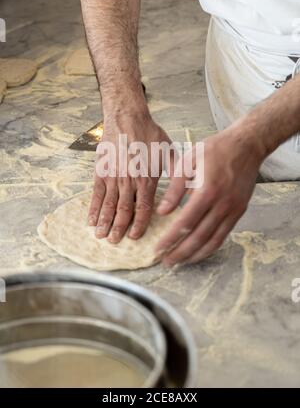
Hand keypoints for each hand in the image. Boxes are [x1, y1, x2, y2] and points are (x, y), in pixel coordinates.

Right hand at [88, 111, 171, 242]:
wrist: (127, 117)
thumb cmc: (149, 134)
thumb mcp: (169, 152)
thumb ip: (176, 173)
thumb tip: (186, 189)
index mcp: (146, 179)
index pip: (143, 208)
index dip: (139, 225)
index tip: (135, 237)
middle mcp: (128, 181)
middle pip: (123, 211)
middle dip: (119, 228)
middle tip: (115, 243)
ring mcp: (112, 176)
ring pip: (108, 205)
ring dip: (104, 222)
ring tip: (101, 236)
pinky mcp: (101, 170)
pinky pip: (96, 194)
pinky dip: (93, 208)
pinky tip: (91, 219)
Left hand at [155, 125, 264, 264]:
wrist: (247, 145)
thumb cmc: (215, 149)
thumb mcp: (189, 161)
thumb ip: (175, 188)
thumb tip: (162, 211)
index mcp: (207, 191)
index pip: (185, 223)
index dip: (170, 239)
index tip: (158, 248)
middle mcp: (222, 204)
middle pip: (199, 237)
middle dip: (181, 253)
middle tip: (166, 262)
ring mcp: (233, 210)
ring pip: (213, 241)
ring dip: (195, 254)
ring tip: (180, 262)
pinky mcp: (239, 211)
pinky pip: (224, 235)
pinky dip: (210, 247)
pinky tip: (198, 251)